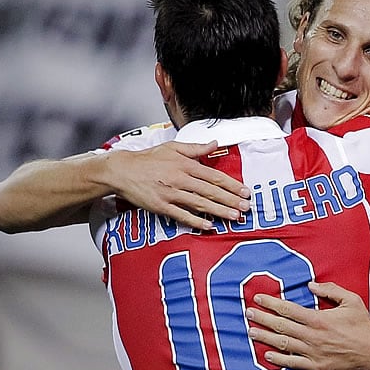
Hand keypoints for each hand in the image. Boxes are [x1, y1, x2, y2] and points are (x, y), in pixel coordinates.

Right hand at [109, 140, 250, 228]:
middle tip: (246, 207)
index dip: (231, 185)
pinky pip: (181, 215)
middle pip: (211, 191)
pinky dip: (196, 221)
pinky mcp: (161, 206)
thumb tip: (215, 143)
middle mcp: (180, 178)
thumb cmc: (148, 159)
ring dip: (219, 211)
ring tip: (234, 217)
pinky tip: (209, 226)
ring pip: (200, 203)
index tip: (245, 191)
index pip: (214, 176)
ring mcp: (170, 193)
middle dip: (231, 200)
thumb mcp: (173, 148)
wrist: (122, 170)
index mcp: (185, 164)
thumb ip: (196, 148)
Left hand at [246, 281, 369, 369]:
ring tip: (251, 332)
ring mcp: (313, 353)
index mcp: (318, 319)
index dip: (271, 303)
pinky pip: (293, 363)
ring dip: (265, 338)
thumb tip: (310, 285)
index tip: (259, 299)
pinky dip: (279, 359)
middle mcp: (312, 336)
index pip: (288, 309)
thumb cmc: (363, 324)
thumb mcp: (350, 300)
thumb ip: (330, 290)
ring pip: (283, 344)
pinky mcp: (316, 367)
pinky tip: (267, 355)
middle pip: (281, 326)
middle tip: (248, 313)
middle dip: (262, 318)